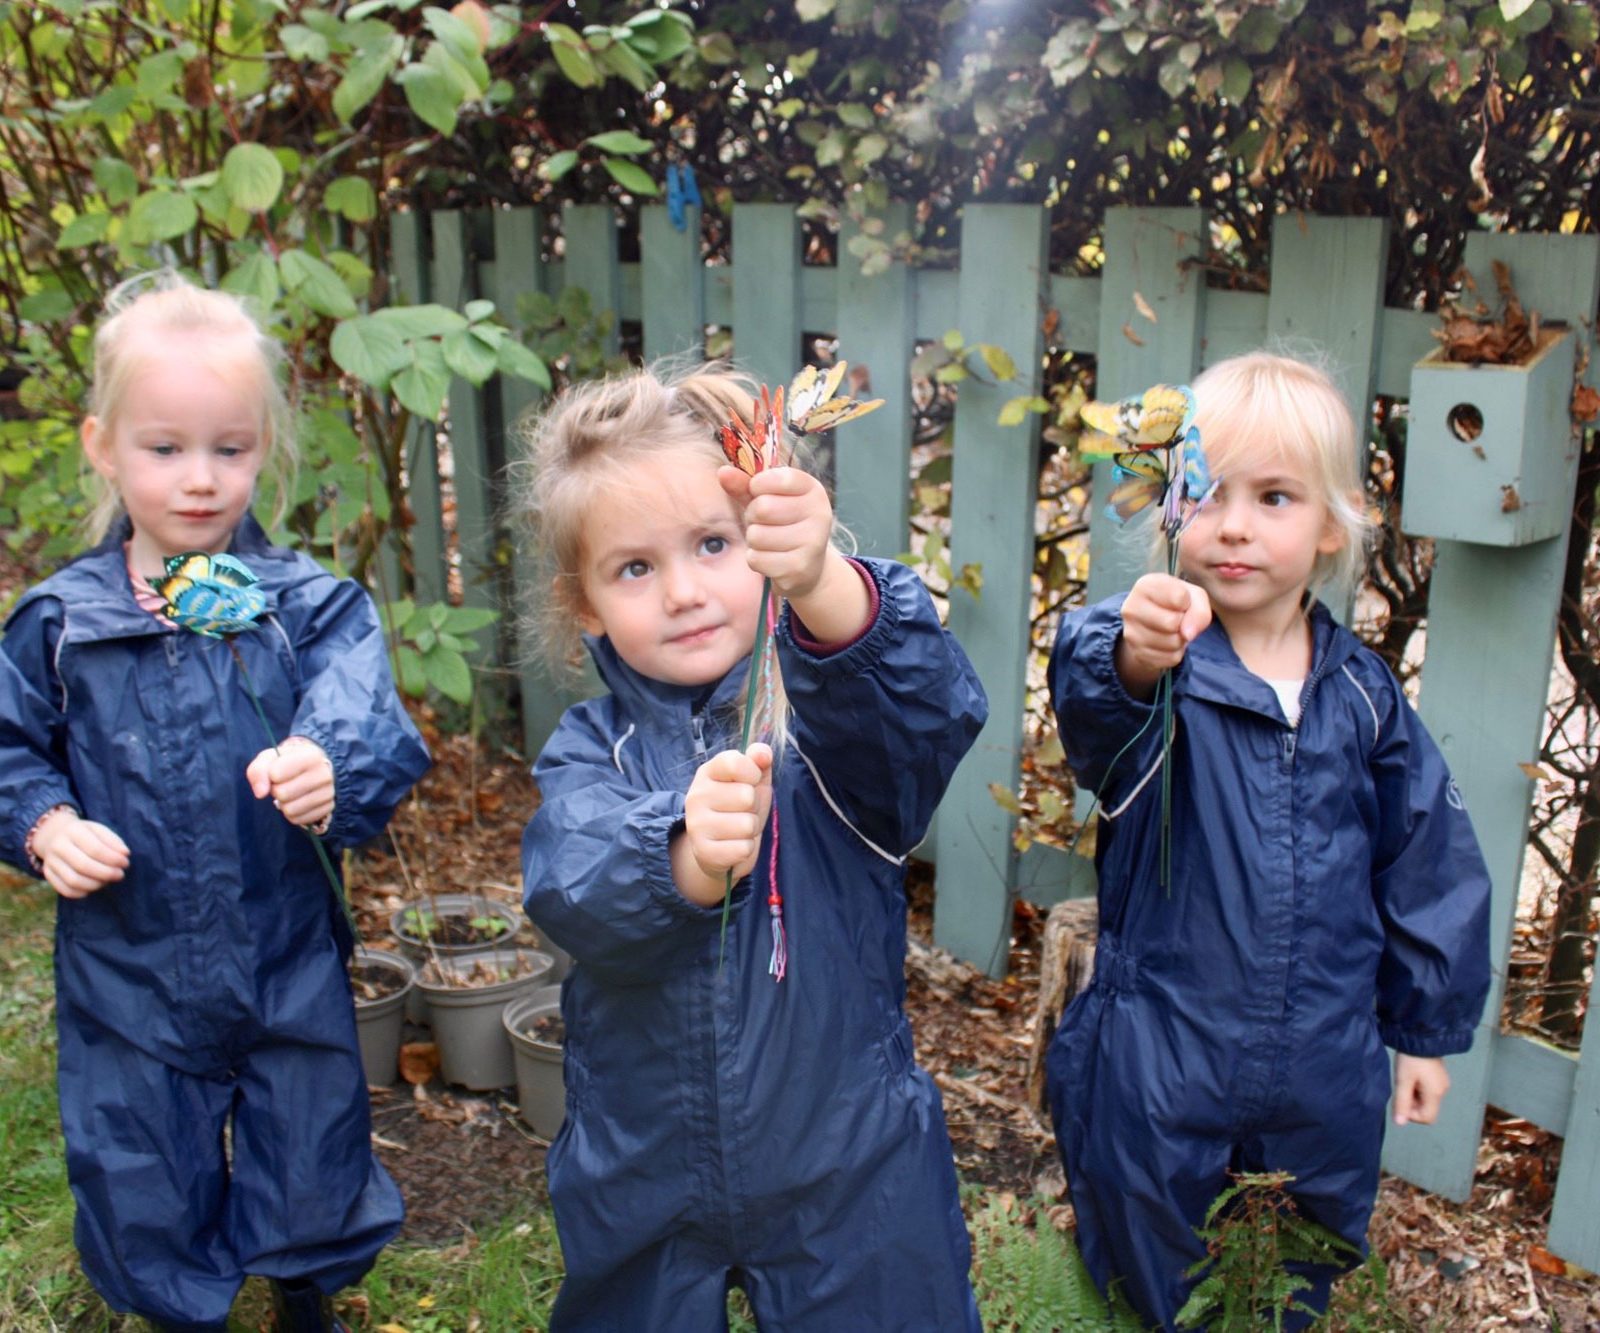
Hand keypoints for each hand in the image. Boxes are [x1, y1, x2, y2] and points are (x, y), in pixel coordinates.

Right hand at [31, 808, 128, 898]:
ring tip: (107, 881)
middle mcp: (58, 846)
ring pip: (73, 881)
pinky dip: (82, 892)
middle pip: (83, 866)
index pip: (95, 849)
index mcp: (73, 831)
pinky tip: (94, 886)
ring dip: (96, 884)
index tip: (125, 863)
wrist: (55, 834)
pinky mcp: (48, 873)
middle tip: (120, 875)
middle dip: (106, 874)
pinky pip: (65, 890)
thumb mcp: (99, 830)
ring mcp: (50, 861)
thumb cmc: (85, 834)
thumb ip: (113, 841)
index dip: (113, 859)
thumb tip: (124, 854)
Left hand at [246, 737, 334, 828]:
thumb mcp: (268, 759)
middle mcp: (324, 774)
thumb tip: (261, 793)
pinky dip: (292, 814)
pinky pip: (298, 819)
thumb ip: (258, 771)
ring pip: (290, 810)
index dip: (270, 776)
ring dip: (283, 804)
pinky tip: (297, 802)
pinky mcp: (328, 808)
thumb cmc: (286, 763)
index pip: (276, 774)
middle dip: (276, 791)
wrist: (310, 769)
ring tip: (290, 794)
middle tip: (283, 784)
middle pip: (282, 794)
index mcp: (311, 756)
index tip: (277, 771)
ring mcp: (329, 793)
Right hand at [674, 743, 774, 904]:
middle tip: (742, 811)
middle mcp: (696, 796)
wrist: (719, 847)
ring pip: (747, 825)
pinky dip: (745, 849)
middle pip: (747, 796)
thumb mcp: (752, 781)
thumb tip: (764, 752)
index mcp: (707, 772)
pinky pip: (743, 849)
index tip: (751, 781)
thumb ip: (759, 761)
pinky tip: (733, 846)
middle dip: (754, 807)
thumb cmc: (739, 808)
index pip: (735, 763)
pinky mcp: (703, 852)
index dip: (753, 773)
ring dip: (750, 830)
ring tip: (738, 829)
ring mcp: (696, 824)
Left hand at [720, 465, 833, 600]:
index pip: (778, 479)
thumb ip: (745, 484)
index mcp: (813, 490)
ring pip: (757, 536)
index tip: (759, 492)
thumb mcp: (766, 498)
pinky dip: (756, 559)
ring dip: (754, 540)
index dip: (757, 485)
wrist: (806, 567)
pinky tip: (772, 558)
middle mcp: (819, 515)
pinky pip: (756, 559)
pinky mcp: (799, 569)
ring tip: (769, 541)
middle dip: (753, 516)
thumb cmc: (782, 524)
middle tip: (764, 522)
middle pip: (763, 508)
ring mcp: (812, 544)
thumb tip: (723, 472)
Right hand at [1116, 573, 1211, 697]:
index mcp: (1145, 585)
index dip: (1187, 602)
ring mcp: (1131, 632)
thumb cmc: (1175, 601)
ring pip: (1172, 642)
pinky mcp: (1137, 653)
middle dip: (1183, 622)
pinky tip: (1167, 642)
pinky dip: (1176, 652)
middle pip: (1172, 622)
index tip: (1180, 602)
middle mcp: (1131, 607)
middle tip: (1177, 618)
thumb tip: (1188, 634)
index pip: (1178, 597)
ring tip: (1172, 630)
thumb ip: (1199, 608)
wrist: (1153, 622)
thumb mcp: (1193, 595)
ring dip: (1181, 639)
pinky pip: (1170, 658)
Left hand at [1393, 1054, 1449, 1125]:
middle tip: (1402, 1088)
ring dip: (1414, 1094)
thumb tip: (1400, 1123)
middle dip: (1412, 1104)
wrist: (1421, 1035)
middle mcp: (1442, 1090)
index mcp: (1436, 1093)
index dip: (1412, 1115)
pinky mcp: (1438, 1075)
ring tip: (1405, 1078)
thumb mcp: (1403, 1080)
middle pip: (1427, 1109)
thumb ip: (1402, 1102)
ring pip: (1426, 1099)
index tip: (1402, 1101)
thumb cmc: (1411, 1058)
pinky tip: (1410, 1074)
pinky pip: (1427, 1089)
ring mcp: (1442, 1082)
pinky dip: (1417, 1087)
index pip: (1427, 1118)